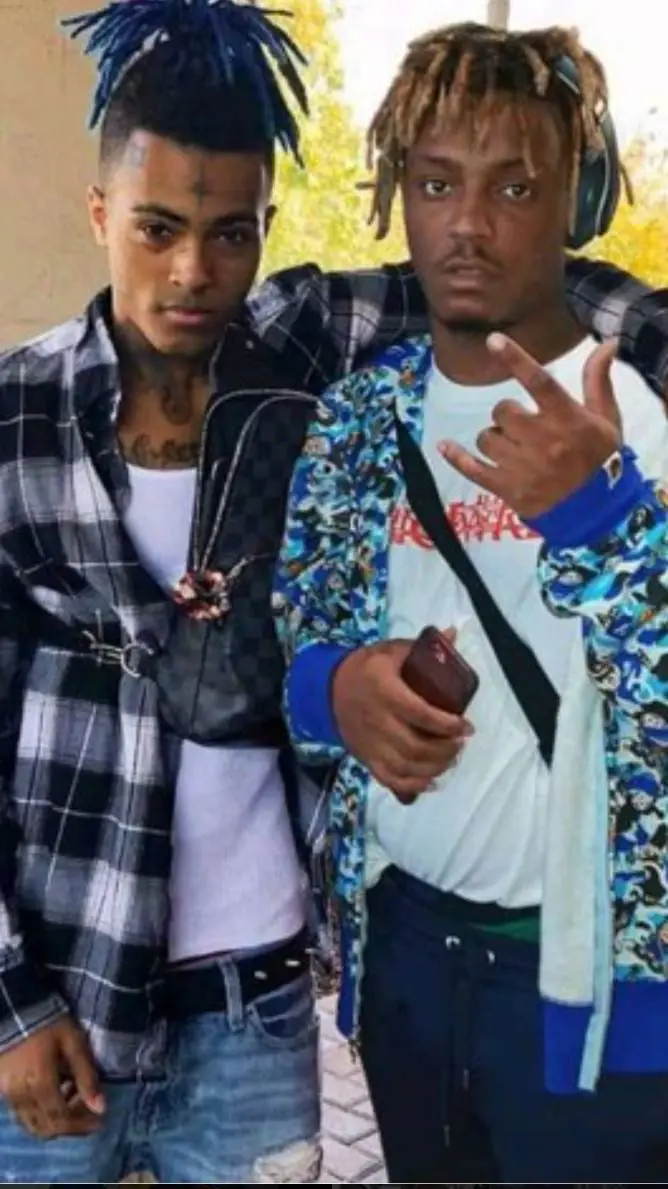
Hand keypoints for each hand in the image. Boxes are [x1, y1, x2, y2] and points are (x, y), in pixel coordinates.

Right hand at [0, 1017, 104, 1138]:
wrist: (16, 1009)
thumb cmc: (49, 1023)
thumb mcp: (74, 1043)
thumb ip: (86, 1076)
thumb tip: (101, 1108)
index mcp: (40, 1086)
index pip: (62, 1120)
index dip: (82, 1125)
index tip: (100, 1122)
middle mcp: (21, 1097)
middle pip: (47, 1127)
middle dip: (71, 1126)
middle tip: (89, 1115)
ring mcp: (8, 1095)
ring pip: (32, 1124)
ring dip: (55, 1122)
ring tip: (74, 1103)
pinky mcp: (2, 1090)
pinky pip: (21, 1114)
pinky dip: (40, 1114)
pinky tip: (55, 1096)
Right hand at [331, 639, 472, 801]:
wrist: (328, 689)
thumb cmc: (367, 668)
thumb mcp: (391, 651)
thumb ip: (422, 648)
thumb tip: (454, 634)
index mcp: (385, 690)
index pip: (421, 714)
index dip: (448, 724)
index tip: (467, 726)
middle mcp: (376, 720)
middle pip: (416, 746)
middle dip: (445, 749)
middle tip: (460, 743)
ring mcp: (369, 743)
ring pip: (406, 766)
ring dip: (434, 767)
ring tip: (451, 758)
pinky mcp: (365, 757)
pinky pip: (389, 779)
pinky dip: (412, 785)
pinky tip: (431, 780)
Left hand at [439, 333, 622, 518]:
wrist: (596, 512)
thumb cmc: (600, 460)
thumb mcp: (606, 420)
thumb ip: (598, 381)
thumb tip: (607, 343)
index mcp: (567, 419)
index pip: (539, 382)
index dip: (516, 359)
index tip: (493, 340)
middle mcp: (543, 441)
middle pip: (503, 412)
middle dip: (508, 415)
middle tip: (523, 427)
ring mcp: (522, 467)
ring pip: (487, 438)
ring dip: (495, 439)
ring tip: (513, 449)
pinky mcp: (507, 489)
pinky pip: (472, 468)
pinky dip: (456, 457)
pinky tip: (444, 446)